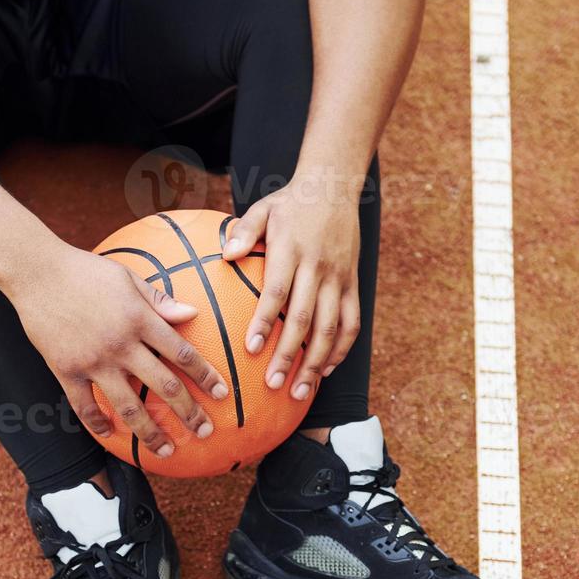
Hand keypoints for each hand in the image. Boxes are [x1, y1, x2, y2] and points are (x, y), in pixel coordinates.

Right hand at [13, 245, 229, 455]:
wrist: (35, 273)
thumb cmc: (85, 271)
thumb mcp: (127, 278)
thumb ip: (159, 300)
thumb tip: (192, 314)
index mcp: (140, 319)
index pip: (182, 353)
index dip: (206, 376)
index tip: (223, 393)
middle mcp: (120, 344)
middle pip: (163, 385)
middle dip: (189, 412)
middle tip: (205, 431)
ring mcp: (93, 361)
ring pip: (128, 406)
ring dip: (150, 432)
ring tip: (167, 450)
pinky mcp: (66, 370)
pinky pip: (84, 406)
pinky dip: (98, 423)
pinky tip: (111, 433)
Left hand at [221, 169, 362, 400]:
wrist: (335, 187)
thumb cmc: (290, 202)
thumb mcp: (263, 208)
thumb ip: (244, 231)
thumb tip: (225, 255)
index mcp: (292, 250)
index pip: (277, 292)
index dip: (266, 322)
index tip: (252, 348)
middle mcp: (318, 267)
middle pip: (304, 319)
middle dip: (289, 355)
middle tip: (273, 385)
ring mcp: (339, 278)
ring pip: (330, 327)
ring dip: (316, 362)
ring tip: (299, 391)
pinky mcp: (353, 283)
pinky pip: (351, 322)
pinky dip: (341, 349)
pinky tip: (326, 370)